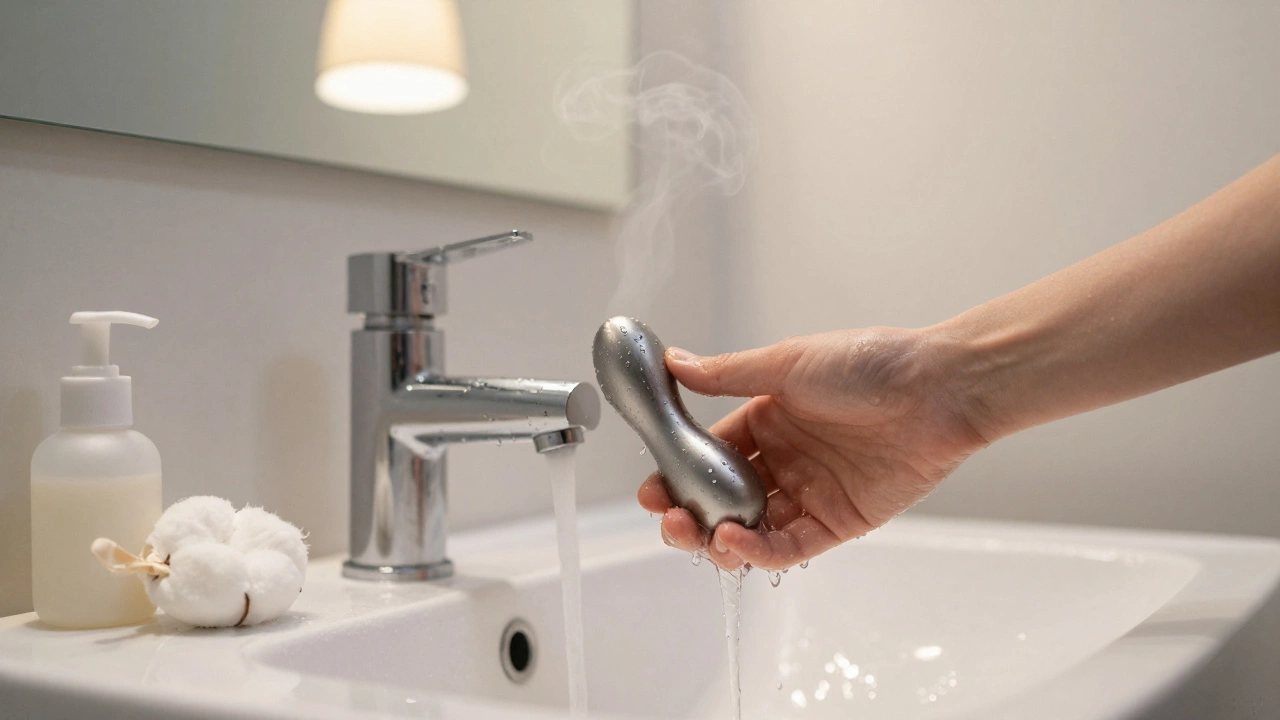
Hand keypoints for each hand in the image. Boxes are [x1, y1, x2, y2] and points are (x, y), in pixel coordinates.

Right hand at [638, 327, 989, 570]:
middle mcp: (785, 458)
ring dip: (717, 538)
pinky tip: (736, 542)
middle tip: (670, 518)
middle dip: (690, 514)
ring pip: (750, 529)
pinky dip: (758, 550)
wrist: (940, 389)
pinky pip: (788, 545)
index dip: (677, 473)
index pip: (709, 454)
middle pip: (723, 498)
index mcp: (768, 417)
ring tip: (698, 533)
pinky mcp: (838, 523)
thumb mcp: (787, 363)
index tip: (652, 487)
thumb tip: (675, 363)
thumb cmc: (872, 363)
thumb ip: (728, 374)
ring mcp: (810, 493)